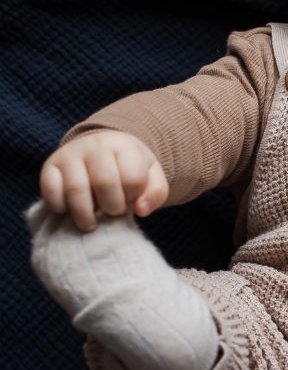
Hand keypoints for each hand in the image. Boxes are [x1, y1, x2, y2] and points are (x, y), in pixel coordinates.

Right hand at [37, 130, 169, 231]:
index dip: (133, 196)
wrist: (101, 149)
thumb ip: (155, 193)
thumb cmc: (128, 168)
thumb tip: (140, 210)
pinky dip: (60, 207)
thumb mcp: (151, 176)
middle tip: (113, 212)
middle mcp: (96, 146)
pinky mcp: (49, 166)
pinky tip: (69, 211)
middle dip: (112, 207)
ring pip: (76, 190)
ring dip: (85, 214)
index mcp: (124, 146)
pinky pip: (50, 190)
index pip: (133, 178)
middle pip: (105, 183)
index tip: (130, 199)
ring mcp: (70, 154)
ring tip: (92, 223)